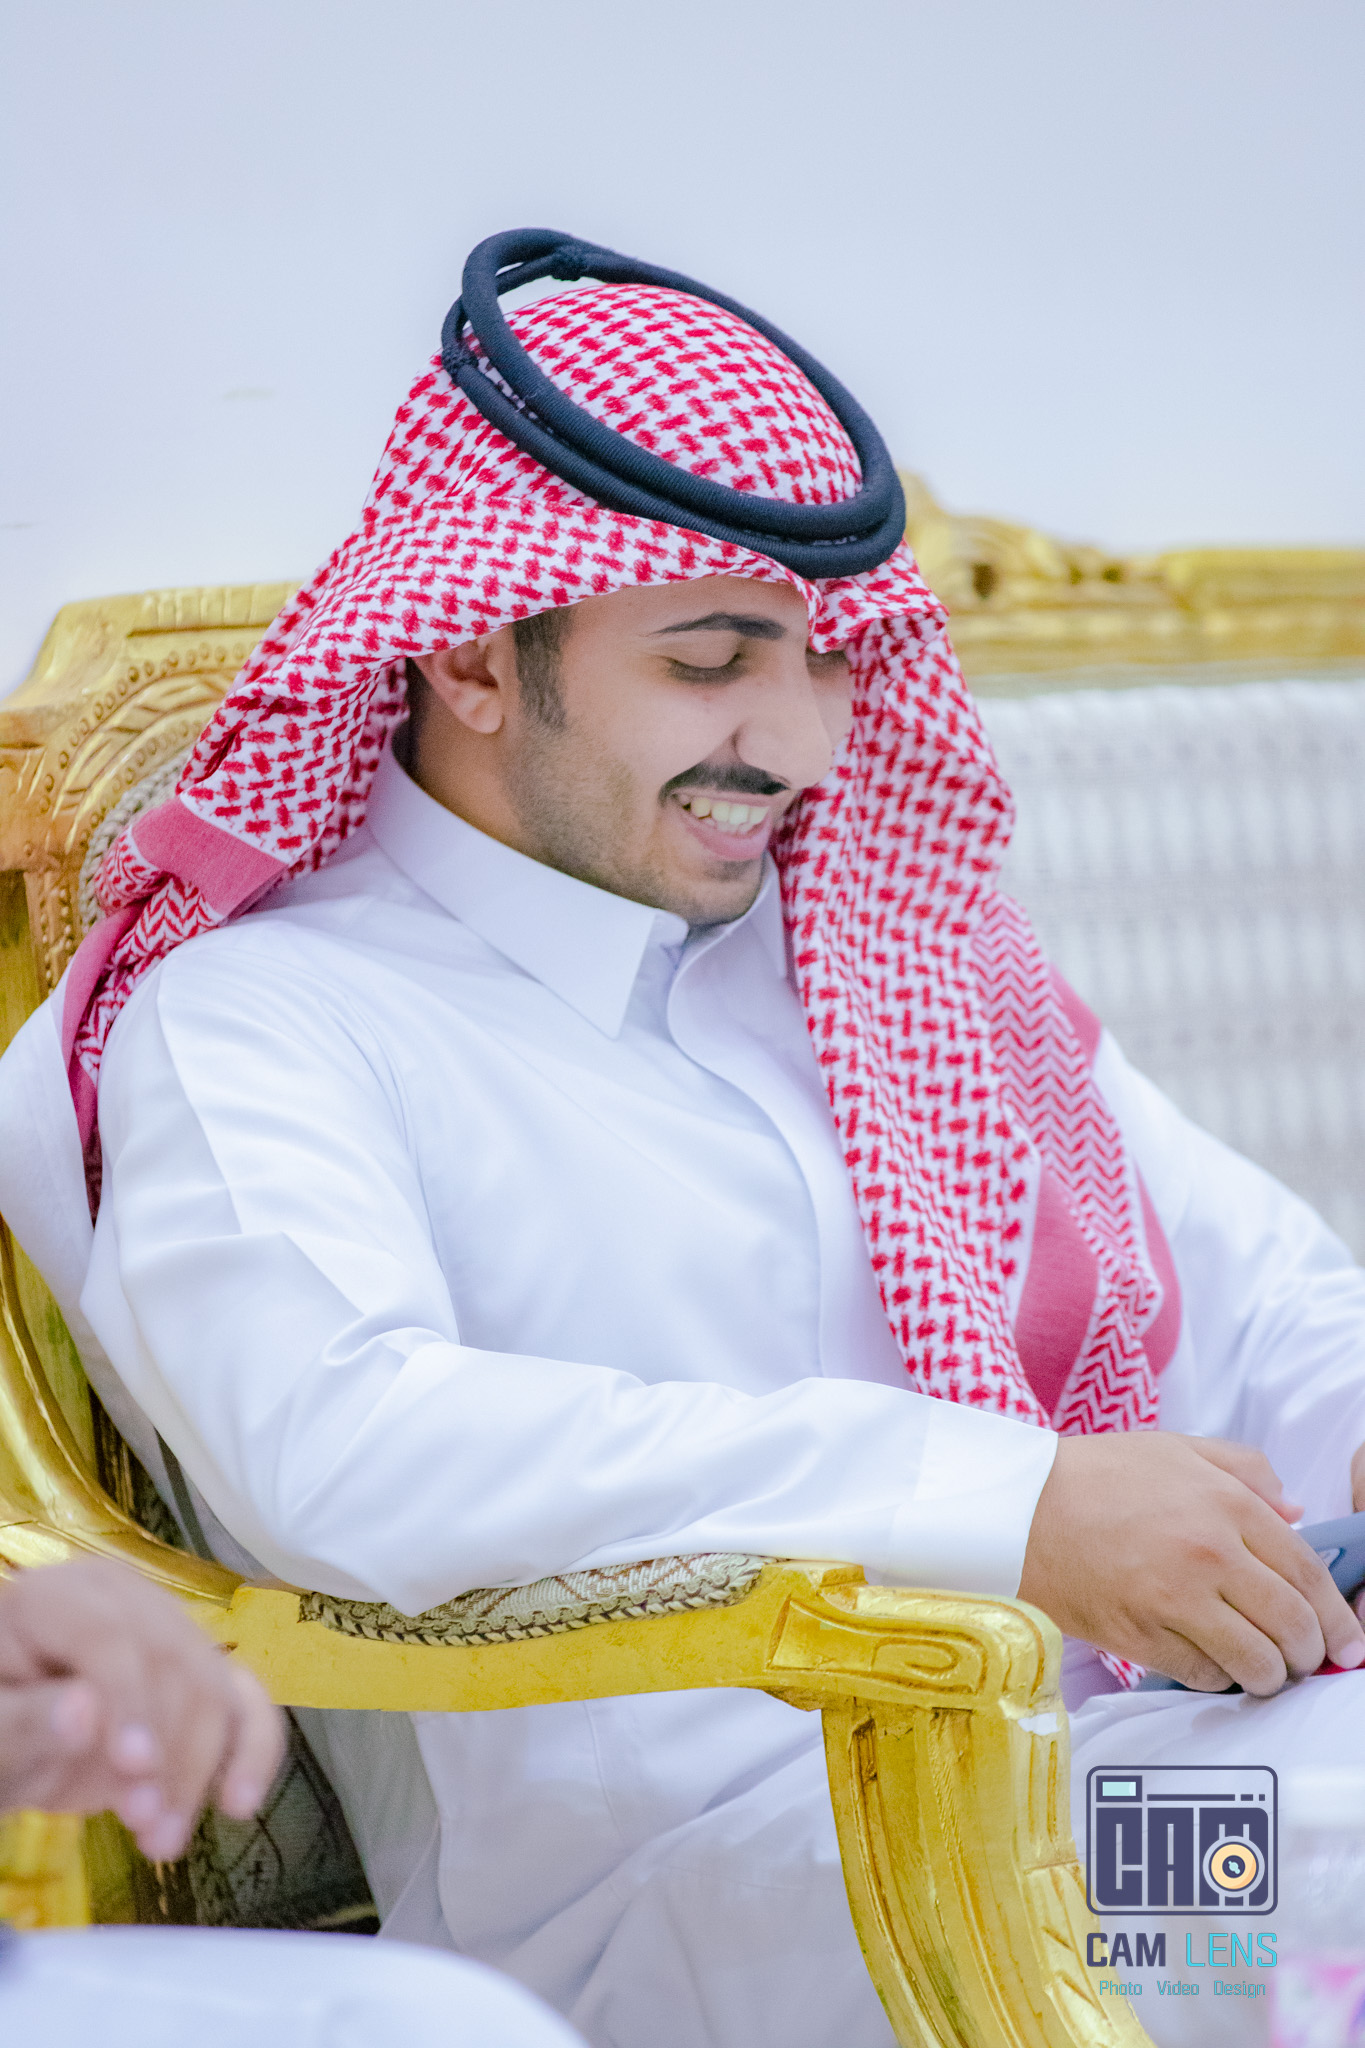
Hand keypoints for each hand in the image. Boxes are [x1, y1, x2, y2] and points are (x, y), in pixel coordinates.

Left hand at [0, 1557, 284, 1859]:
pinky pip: (246, 1701)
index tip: (134, 1768)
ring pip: (217, 1688)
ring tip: (162, 1841)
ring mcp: (172, 1632)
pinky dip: (254, 1750)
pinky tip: (239, 1804)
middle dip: (170, 1750)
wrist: (12, 1735)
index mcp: (61, 1597)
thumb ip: (23, 1722)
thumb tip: (85, 1710)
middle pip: (174, 1662)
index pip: (110, 1636)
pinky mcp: (202, 1672)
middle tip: (144, 1828)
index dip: (130, 1698)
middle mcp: (128, 1600)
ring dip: (202, 1769)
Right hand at [1019, 1432, 1364, 1694]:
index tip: (1345, 1639)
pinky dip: (1217, 1679)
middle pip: (1292, 1625)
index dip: (1335, 1615)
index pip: (1307, 1571)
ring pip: (1256, 1661)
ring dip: (1270, 1675)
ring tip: (1263, 1671)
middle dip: (1310, 1653)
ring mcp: (1176, 1600)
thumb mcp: (1175, 1448)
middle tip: (1306, 1660)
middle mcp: (1210, 1554)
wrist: (1019, 1509)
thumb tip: (1295, 1510)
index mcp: (1225, 1504)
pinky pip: (1204, 1676)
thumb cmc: (1095, 1476)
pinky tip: (1212, 1665)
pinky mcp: (1142, 1636)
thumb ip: (1245, 1469)